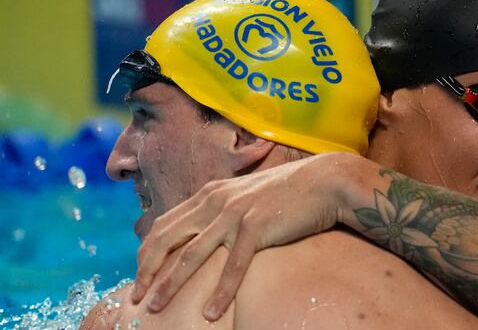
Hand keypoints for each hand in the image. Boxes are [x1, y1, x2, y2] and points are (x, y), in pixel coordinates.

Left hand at [132, 152, 362, 319]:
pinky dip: (220, 292)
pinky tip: (210, 313)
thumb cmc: (288, 192)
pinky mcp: (257, 227)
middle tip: (136, 297)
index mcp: (210, 193)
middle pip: (166, 238)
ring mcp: (235, 214)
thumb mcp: (246, 195)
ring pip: (190, 254)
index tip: (139, 274)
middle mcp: (215, 201)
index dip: (146, 251)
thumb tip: (208, 232)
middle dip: (146, 269)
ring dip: (169, 284)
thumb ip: (224, 208)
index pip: (164, 223)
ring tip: (155, 308)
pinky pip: (233, 265)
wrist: (324, 181)